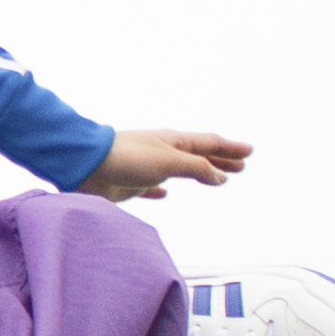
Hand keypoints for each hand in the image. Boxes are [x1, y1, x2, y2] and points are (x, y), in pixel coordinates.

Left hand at [77, 128, 250, 202]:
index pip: (209, 143)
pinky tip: (164, 194)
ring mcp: (146, 166)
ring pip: (180, 170)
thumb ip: (196, 168)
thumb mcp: (169, 162)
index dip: (230, 148)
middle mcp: (162, 151)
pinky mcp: (130, 183)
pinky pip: (152, 186)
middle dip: (221, 160)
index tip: (249, 152)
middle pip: (198, 155)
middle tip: (240, 166)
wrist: (84, 166)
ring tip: (215, 179)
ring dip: (199, 173)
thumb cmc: (126, 159)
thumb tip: (221, 175)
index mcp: (174, 141)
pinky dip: (161, 190)